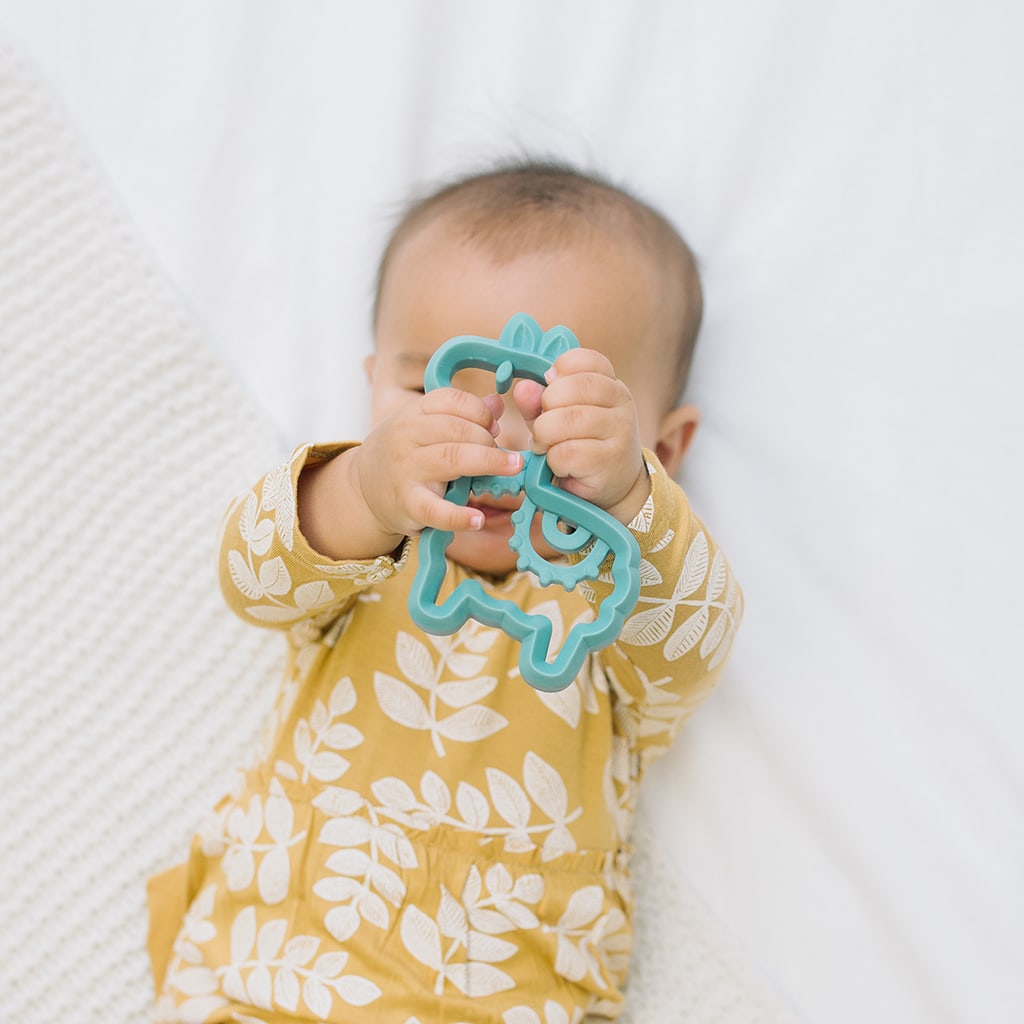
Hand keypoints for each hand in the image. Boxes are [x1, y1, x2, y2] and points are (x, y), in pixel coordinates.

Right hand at [299, 388, 523, 561]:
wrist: (363, 487)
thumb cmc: (405, 453)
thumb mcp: (425, 426)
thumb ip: (462, 416)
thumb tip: (497, 404)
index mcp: (414, 413)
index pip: (452, 401)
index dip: (481, 412)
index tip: (493, 427)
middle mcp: (407, 437)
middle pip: (457, 429)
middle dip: (488, 439)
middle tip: (507, 455)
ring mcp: (406, 471)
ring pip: (451, 459)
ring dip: (488, 462)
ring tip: (512, 468)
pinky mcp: (408, 504)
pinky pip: (436, 511)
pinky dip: (459, 516)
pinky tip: (478, 519)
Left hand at [511, 348, 648, 523]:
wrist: (616, 487)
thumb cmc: (584, 446)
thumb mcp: (560, 418)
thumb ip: (540, 402)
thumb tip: (523, 388)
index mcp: (610, 384)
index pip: (585, 360)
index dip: (559, 371)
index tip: (549, 389)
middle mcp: (621, 402)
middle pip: (574, 387)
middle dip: (547, 405)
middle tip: (543, 425)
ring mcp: (620, 430)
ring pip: (568, 419)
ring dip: (545, 435)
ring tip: (546, 446)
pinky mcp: (610, 460)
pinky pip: (568, 452)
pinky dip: (553, 460)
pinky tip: (559, 465)